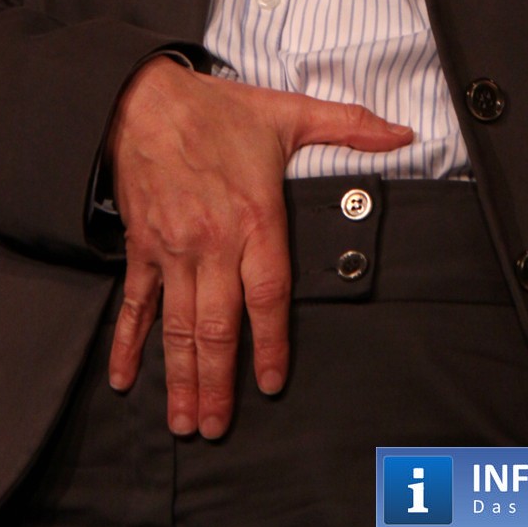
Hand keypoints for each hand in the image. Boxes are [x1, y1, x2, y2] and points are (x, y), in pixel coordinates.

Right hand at [105, 57, 411, 437]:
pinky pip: (135, 303)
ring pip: (177, 325)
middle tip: (217, 426)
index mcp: (253, 217)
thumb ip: (350, 127)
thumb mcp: (290, 111)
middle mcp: (211, 242)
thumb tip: (402, 135)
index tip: (273, 382)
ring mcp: (173, 249)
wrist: (145, 99)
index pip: (267, 294)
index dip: (272, 342)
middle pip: (217, 325)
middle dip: (218, 381)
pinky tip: (125, 378)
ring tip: (184, 421)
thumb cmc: (218, 110)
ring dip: (180, 376)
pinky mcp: (142, 246)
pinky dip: (127, 342)